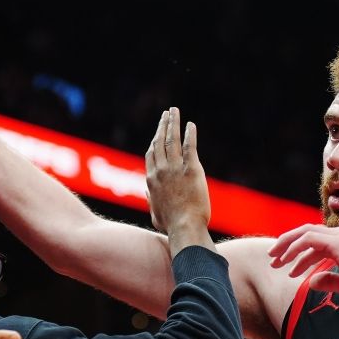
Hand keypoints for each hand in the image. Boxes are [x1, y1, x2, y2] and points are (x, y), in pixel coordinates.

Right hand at [145, 107, 213, 254]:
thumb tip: (146, 192)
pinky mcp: (191, 169)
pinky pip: (189, 146)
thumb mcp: (155, 214)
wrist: (185, 227)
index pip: (150, 154)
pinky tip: (190, 124)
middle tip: (166, 114)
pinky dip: (189, 134)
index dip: (154, 141)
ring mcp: (175, 168)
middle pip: (159, 142)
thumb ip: (150, 200)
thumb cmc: (171, 225)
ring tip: (174, 111)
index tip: (157, 133)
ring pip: (171, 140)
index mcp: (151, 180)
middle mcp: (160, 171)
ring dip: (172, 123)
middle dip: (162, 126)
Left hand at [268, 224, 338, 307]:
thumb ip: (330, 280)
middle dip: (288, 244)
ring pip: (305, 233)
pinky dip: (295, 249)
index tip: (287, 266)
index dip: (300, 252)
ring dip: (287, 246)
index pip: (318, 239)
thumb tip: (312, 281)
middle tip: (273, 259)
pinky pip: (309, 240)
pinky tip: (288, 264)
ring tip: (275, 262)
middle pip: (308, 231)